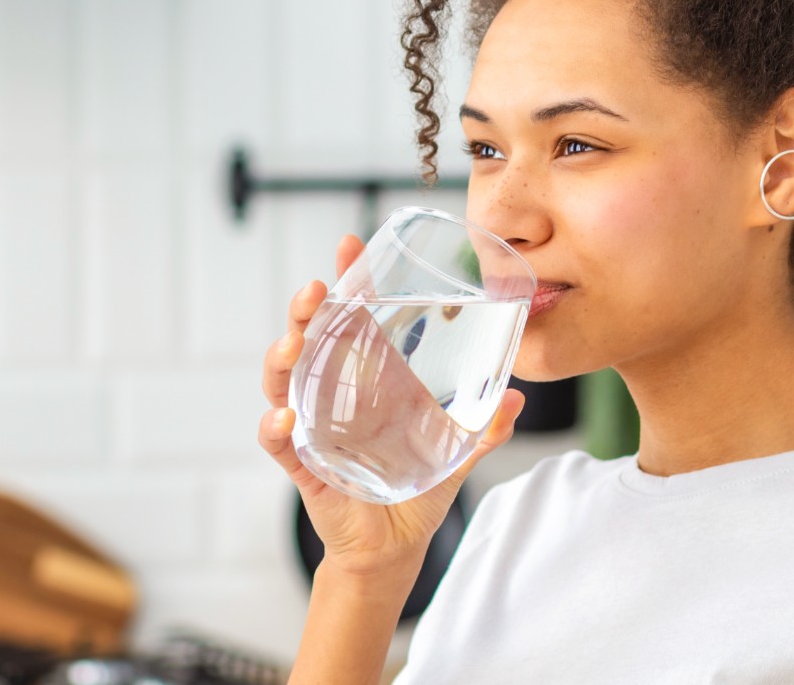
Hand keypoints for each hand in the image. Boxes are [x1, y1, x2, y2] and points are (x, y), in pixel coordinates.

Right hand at [256, 233, 526, 578]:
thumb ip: (483, 426)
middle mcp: (330, 395)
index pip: (347, 317)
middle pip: (306, 339)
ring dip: (282, 359)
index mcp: (363, 379)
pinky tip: (283, 419)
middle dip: (303, 310)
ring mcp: (311, 427)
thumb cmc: (414, 489)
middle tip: (315, 289)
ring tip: (293, 343)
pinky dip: (275, 429)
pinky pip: (279, 443)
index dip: (345, 279)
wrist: (394, 548)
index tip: (349, 244)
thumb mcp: (454, 450)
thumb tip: (517, 397)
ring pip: (283, 382)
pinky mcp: (303, 465)